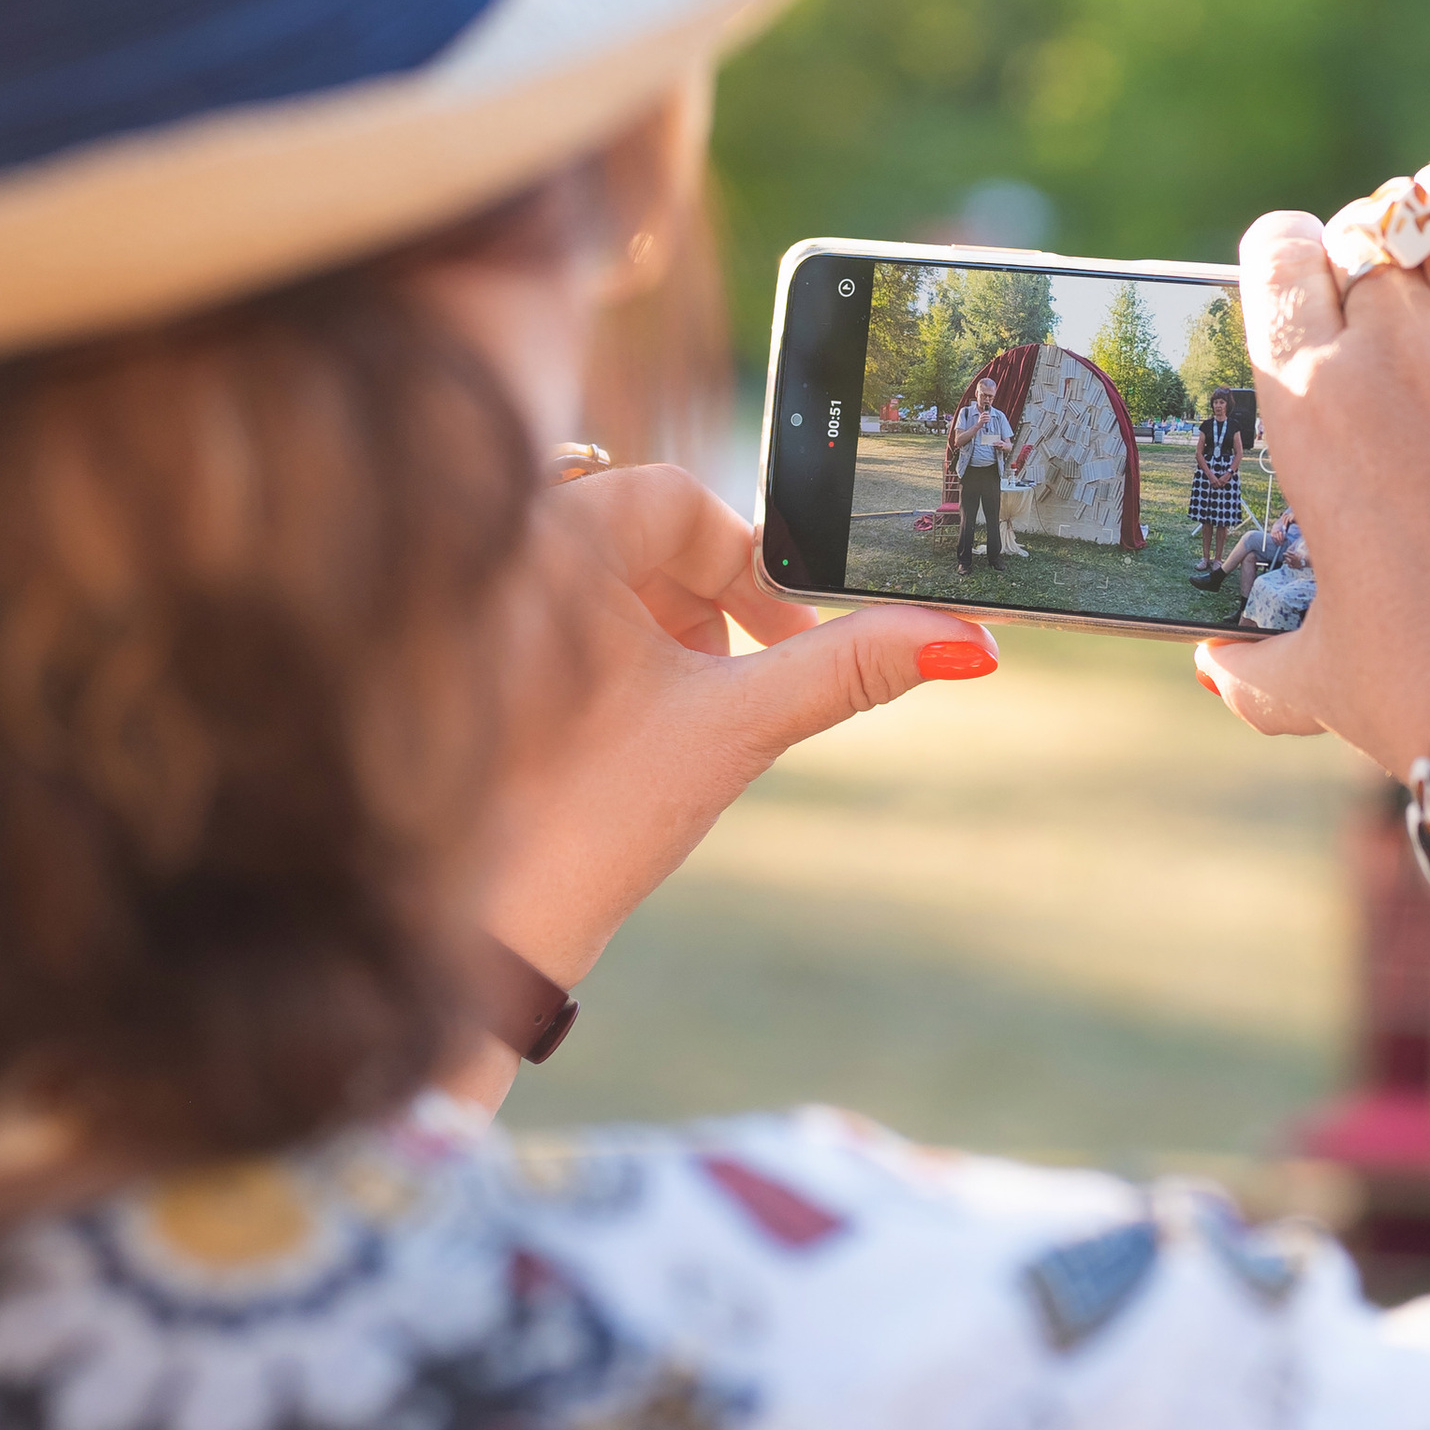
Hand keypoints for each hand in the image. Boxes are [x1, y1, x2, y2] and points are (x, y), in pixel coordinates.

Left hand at [479, 463, 991, 987]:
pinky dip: (609, 660)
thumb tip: (968, 639)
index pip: (681, 500)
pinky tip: (616, 734)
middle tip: (732, 687)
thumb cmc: (588, 818)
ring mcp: (470, 607)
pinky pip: (555, 619)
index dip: (749, 568)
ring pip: (602, 581)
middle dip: (709, 611)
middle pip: (642, 537)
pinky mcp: (461, 657)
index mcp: (552, 538)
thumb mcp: (733, 726)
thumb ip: (850, 668)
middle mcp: (495, 553)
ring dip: (663, 638)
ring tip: (670, 722)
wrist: (479, 929)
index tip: (782, 641)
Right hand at [1203, 22, 1429, 985]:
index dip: (1298, 267)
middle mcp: (1390, 338)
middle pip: (1369, 233)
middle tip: (1410, 316)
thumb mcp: (1322, 679)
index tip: (1316, 293)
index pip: (1280, 261)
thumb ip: (1254, 661)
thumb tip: (1209, 665)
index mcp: (1306, 399)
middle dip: (1378, 256)